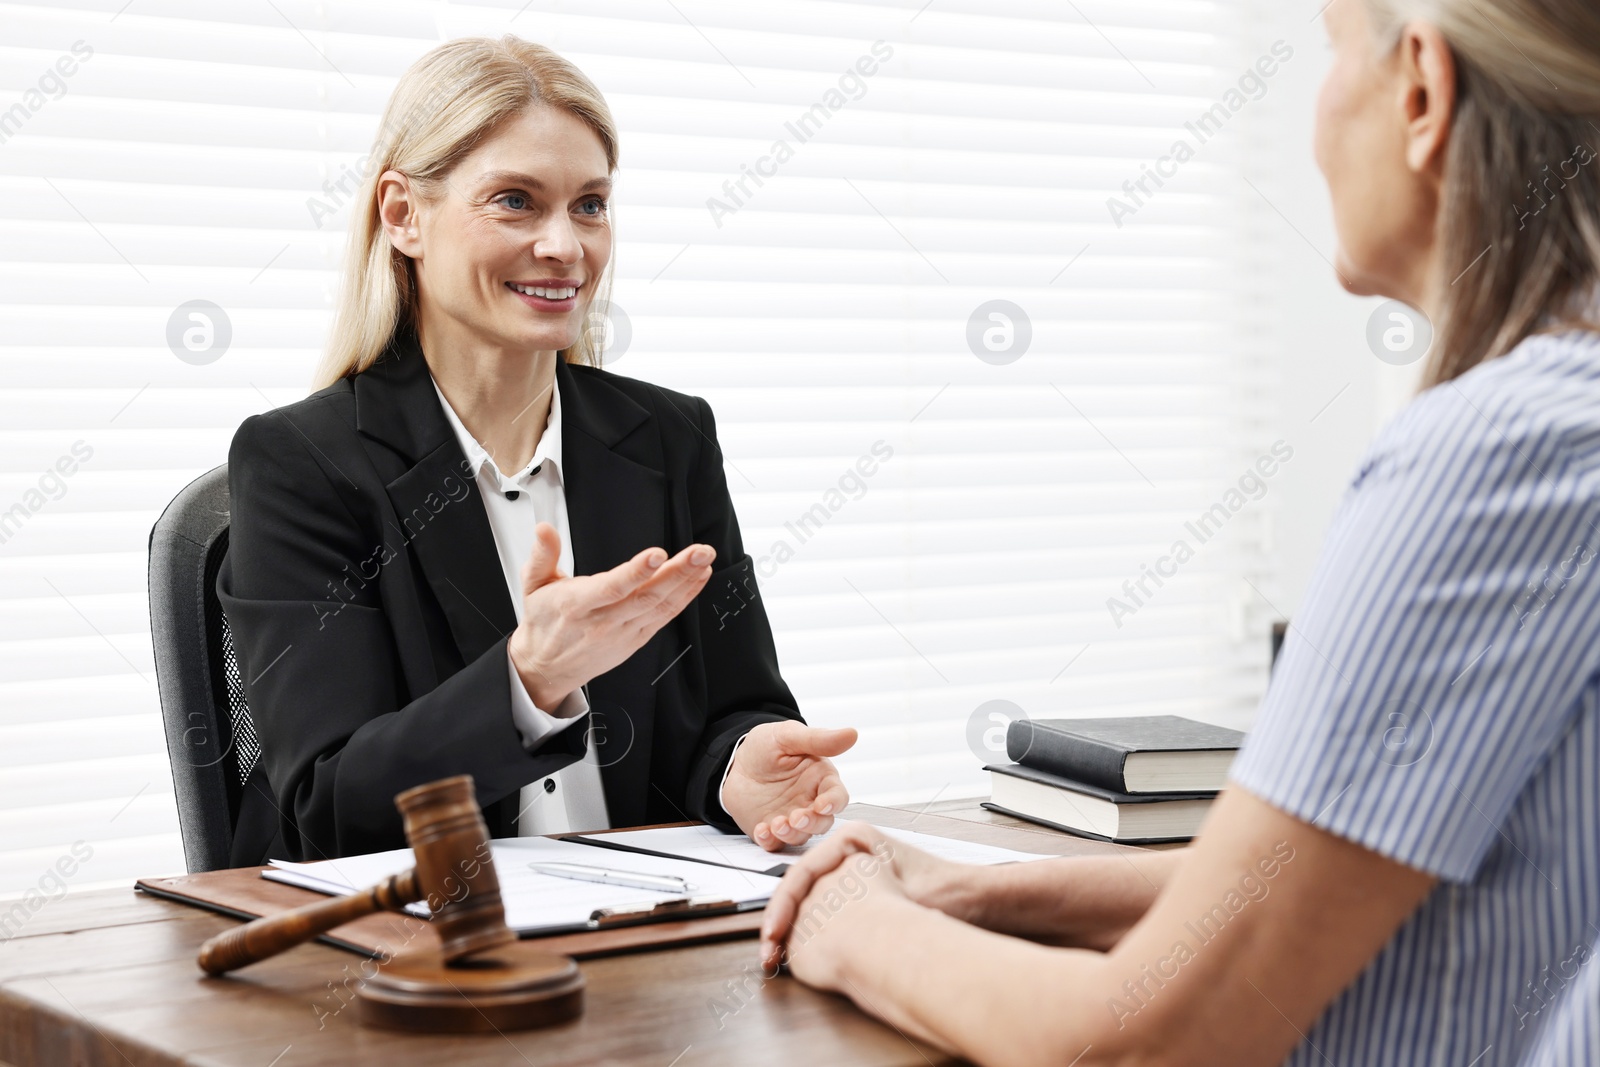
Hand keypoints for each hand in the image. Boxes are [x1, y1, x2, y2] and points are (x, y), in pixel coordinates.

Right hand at [507, 523, 713, 708]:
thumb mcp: (533, 585)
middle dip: (677, 572)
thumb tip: (544, 529)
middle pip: (645, 596)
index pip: (611, 588)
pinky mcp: (636, 639)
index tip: (657, 554)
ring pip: (660, 607)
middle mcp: (603, 621)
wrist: (548, 667)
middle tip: (700, 552)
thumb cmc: (544, 622)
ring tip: (704, 560)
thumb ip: (542, 554)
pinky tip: (698, 579)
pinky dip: (685, 597)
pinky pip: (665, 617)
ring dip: (686, 582)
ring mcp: (623, 632)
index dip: (635, 572)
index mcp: (576, 605)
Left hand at [721, 721, 857, 849]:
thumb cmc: (765, 746)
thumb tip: (852, 733)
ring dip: (791, 834)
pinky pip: (775, 843)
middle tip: (796, 818)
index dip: (833, 803)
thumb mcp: (788, 736)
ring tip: (776, 824)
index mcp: (820, 779)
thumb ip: (818, 739)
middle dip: (812, 824)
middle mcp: (809, 801)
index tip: (823, 805)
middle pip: (823, 822)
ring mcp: (791, 818)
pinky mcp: (771, 829)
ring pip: (801, 835)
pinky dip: (770, 841)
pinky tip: (762, 831)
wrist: (734, 762)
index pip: (837, 795)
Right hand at [760, 821, 969, 973]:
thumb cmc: (948, 892)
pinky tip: (802, 959)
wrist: (976, 902)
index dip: (781, 907)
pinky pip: (825, 916)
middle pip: (800, 888)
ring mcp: (853, 875)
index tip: (772, 935)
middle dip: (781, 922)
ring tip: (778, 959)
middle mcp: (849, 853)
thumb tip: (827, 934)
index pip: (801, 872)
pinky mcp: (860, 897)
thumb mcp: (901, 897)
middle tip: (768, 954)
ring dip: (792, 932)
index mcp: (853, 839)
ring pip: (809, 904)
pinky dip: (811, 938)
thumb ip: (862, 910)